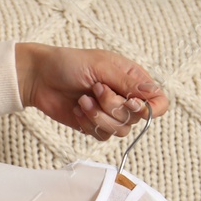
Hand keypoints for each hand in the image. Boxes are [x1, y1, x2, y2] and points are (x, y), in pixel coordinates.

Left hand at [15, 43, 169, 140]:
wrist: (41, 78)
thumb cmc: (70, 64)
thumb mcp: (102, 66)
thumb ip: (129, 82)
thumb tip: (153, 94)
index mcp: (133, 80)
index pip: (159, 102)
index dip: (150, 109)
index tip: (131, 103)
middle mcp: (126, 98)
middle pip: (136, 119)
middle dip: (112, 107)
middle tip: (95, 89)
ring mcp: (110, 114)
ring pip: (119, 131)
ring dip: (98, 116)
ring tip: (83, 99)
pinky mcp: (94, 125)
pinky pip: (101, 136)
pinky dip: (88, 124)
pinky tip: (77, 109)